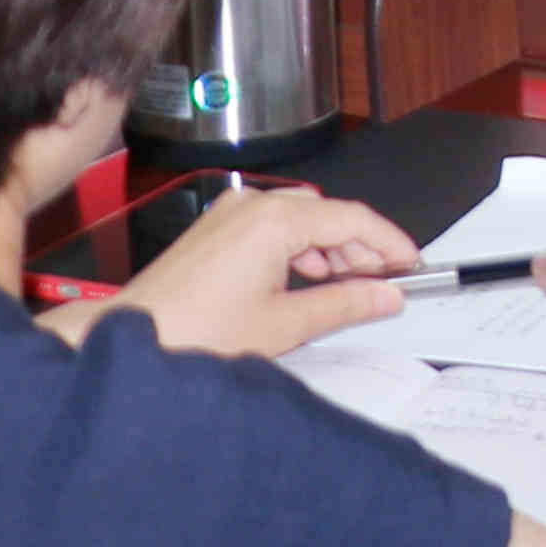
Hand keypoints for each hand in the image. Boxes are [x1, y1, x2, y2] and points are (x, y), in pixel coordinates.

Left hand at [95, 183, 426, 360]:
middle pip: (327, 215)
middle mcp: (252, 206)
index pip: (351, 219)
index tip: (411, 263)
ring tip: (346, 289)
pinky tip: (305, 283)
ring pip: (300, 220)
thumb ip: (345, 304)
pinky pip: (271, 228)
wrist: (133, 340)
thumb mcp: (285, 324)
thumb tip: (385, 296)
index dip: (388, 242)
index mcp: (274, 220)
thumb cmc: (194, 333)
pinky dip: (297, 251)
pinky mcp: (215, 231)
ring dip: (328, 251)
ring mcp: (230, 215)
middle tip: (385, 282)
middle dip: (359, 248)